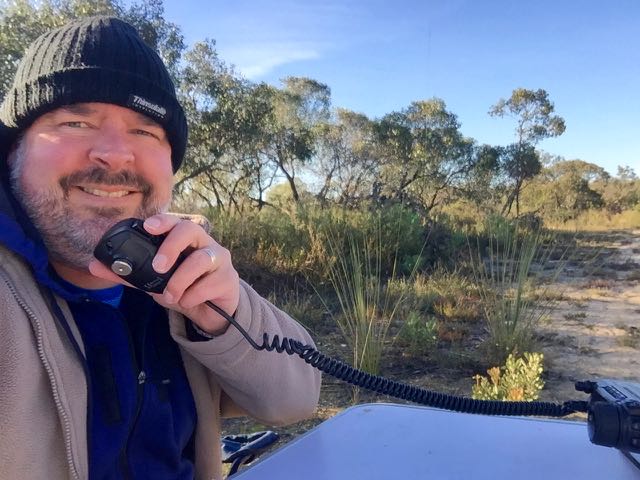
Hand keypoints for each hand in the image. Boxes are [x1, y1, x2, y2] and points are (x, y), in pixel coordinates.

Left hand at [89, 213, 239, 334]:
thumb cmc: (183, 286)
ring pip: (202, 259)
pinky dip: (193, 296)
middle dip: (172, 246)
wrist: (210, 311)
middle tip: (158, 267)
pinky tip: (187, 301)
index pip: (175, 221)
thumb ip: (128, 274)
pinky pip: (209, 284)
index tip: (149, 227)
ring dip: (181, 280)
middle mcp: (204, 243)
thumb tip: (94, 266)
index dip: (164, 221)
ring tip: (169, 296)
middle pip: (192, 229)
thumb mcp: (153, 281)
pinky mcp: (228, 279)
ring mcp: (219, 259)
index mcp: (185, 239)